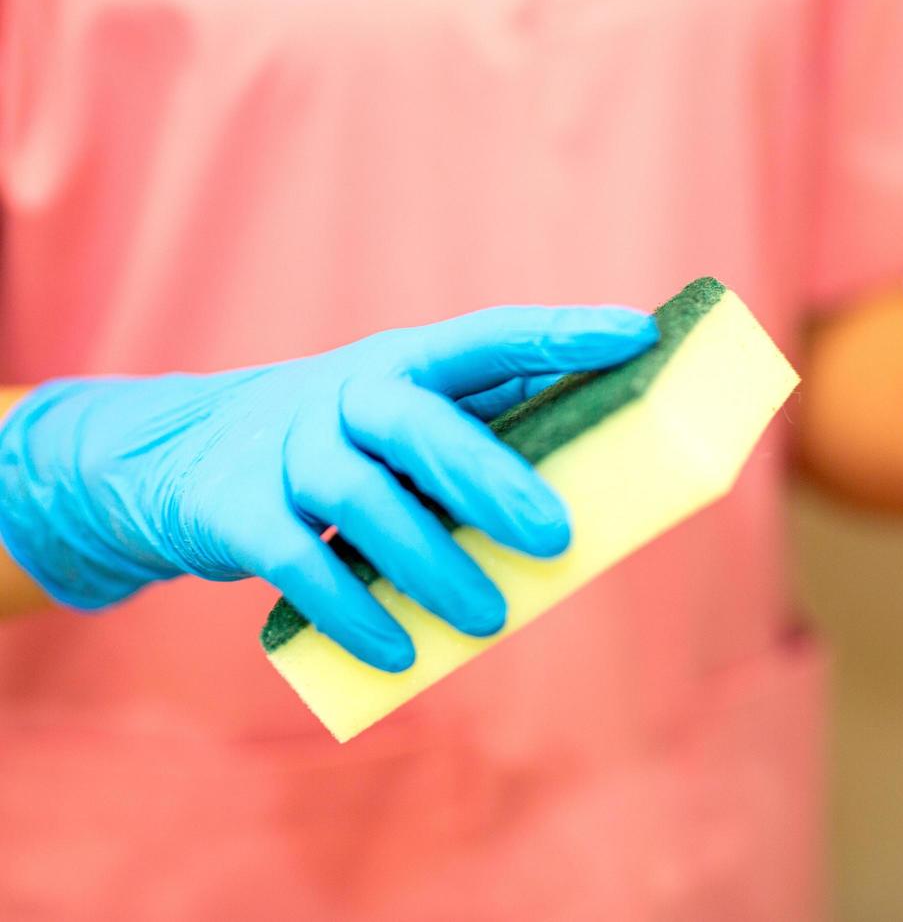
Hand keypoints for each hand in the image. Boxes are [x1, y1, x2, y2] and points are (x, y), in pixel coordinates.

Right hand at [0, 306, 658, 670]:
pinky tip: (401, 653)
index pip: (489, 336)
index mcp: (406, 362)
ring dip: (429, 563)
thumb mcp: (407, 420)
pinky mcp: (238, 511)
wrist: (181, 457)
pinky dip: (351, 610)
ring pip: (360, 499)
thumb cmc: (347, 444)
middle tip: (557, 537)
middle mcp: (346, 394)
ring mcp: (287, 449)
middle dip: (490, 480)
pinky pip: (295, 562)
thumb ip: (488, 434)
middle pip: (418, 424)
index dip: (559, 334)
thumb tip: (611, 479)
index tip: (636, 335)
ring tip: (491, 620)